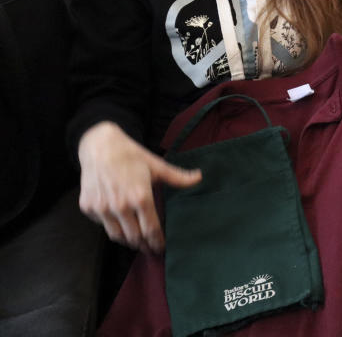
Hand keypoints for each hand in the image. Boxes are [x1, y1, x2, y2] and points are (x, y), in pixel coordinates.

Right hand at [77, 121, 201, 251]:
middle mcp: (120, 206)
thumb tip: (200, 177)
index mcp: (140, 197)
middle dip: (144, 246)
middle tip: (150, 249)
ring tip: (137, 243)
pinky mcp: (88, 207)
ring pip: (116, 236)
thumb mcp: (157, 166)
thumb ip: (178, 177)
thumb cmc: (131, 156)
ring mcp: (102, 208)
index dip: (157, 242)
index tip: (161, 248)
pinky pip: (102, 225)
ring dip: (128, 242)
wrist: (100, 146)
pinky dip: (112, 227)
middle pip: (134, 237)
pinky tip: (119, 225)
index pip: (151, 229)